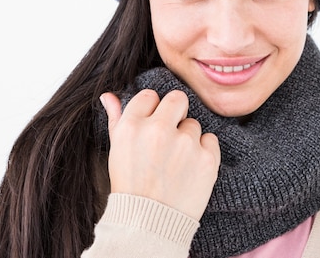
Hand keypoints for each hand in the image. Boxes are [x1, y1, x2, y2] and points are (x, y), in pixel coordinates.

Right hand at [102, 89, 220, 220]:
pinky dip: (204, 152)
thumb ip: (116, 120)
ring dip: (188, 139)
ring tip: (176, 162)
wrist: (149, 224)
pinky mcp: (206, 158)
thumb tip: (109, 96)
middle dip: (175, 113)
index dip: (152, 110)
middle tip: (170, 135)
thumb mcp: (117, 150)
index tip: (152, 125)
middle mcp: (158, 130)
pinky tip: (190, 168)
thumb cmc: (131, 186)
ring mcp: (184, 144)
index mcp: (132, 126)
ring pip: (193, 124)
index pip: (149, 96)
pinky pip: (210, 140)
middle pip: (177, 99)